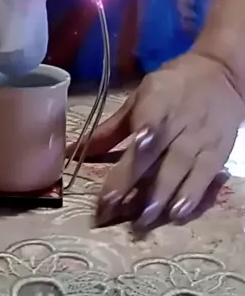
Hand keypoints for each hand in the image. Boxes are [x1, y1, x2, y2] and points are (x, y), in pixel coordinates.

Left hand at [69, 51, 244, 228]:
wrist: (222, 75)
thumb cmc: (172, 86)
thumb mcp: (140, 96)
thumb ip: (111, 128)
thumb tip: (75, 150)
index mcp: (158, 100)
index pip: (148, 121)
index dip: (139, 140)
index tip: (124, 162)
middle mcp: (180, 121)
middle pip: (156, 154)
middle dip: (133, 182)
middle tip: (111, 207)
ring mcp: (200, 139)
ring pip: (179, 170)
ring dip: (160, 196)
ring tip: (143, 220)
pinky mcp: (217, 152)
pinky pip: (204, 177)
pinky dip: (192, 195)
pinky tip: (177, 213)